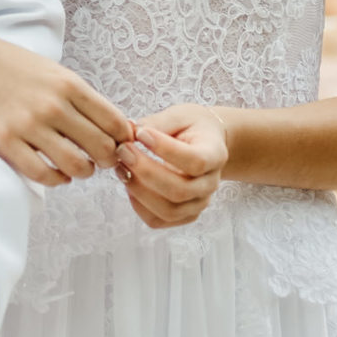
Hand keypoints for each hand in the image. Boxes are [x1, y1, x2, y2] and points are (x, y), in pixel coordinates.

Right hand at [0, 25, 133, 185]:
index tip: (117, 145)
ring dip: (82, 171)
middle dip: (107, 160)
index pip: (115, 122)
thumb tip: (115, 124)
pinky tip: (55, 173)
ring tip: (76, 166)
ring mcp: (29, 125)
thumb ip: (79, 95)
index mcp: (68, 83)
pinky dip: (56, 179)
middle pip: (102, 148)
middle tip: (99, 160)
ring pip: (77, 166)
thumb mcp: (49, 70)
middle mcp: (53, 105)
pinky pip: (43, 175)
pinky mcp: (5, 142)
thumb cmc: (5, 64)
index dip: (122, 140)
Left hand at [115, 104, 227, 227]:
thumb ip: (158, 123)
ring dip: (139, 191)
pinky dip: (138, 206)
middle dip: (145, 172)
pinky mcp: (184, 214)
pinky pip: (158, 220)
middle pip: (180, 190)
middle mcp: (210, 184)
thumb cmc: (192, 126)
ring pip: (168, 210)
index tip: (141, 134)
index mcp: (215, 155)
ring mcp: (198, 203)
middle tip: (123, 150)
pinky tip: (128, 184)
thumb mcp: (180, 115)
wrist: (206, 142)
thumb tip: (130, 131)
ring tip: (121, 167)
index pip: (195, 161)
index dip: (165, 150)